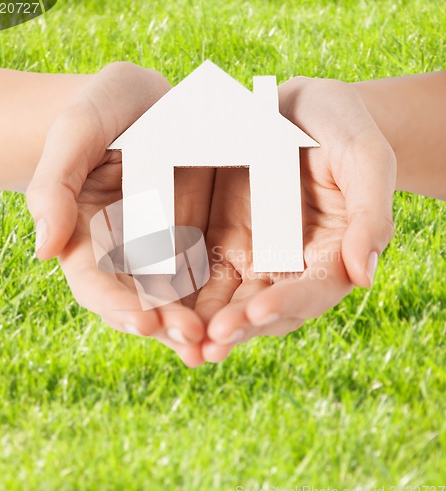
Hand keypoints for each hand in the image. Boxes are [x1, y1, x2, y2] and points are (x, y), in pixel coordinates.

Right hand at [25, 62, 212, 366]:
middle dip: (165, 323)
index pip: (96, 282)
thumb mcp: (76, 134)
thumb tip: (43, 249)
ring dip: (196, 322)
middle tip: (191, 339)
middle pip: (140, 300)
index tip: (143, 320)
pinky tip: (240, 312)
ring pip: (178, 297)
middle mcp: (125, 253)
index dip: (117, 303)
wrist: (145, 103)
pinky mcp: (196, 238)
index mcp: (88, 237)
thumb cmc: (101, 112)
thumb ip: (54, 187)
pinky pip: (209, 272)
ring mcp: (163, 249)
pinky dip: (221, 296)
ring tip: (217, 342)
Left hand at [195, 77, 395, 361]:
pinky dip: (182, 293)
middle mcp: (288, 266)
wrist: (297, 110)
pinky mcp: (219, 242)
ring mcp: (251, 257)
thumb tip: (365, 276)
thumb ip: (370, 215)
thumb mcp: (365, 158)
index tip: (260, 310)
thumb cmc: (340, 128)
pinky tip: (159, 304)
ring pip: (228, 301)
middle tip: (212, 340)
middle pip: (265, 307)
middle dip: (239, 325)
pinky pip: (199, 273)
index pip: (314, 290)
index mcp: (329, 254)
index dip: (289, 302)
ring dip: (205, 323)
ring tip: (182, 337)